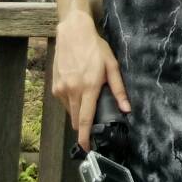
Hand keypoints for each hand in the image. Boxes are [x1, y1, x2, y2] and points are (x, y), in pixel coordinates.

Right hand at [52, 12, 130, 150]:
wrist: (72, 32)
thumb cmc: (95, 47)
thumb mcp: (111, 65)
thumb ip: (118, 89)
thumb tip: (126, 109)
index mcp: (88, 87)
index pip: (86, 120)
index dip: (86, 137)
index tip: (87, 149)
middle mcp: (72, 91)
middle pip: (77, 120)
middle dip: (84, 126)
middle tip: (95, 121)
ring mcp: (61, 89)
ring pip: (70, 111)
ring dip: (78, 111)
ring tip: (87, 96)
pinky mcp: (55, 86)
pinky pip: (64, 102)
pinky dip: (71, 102)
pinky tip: (78, 88)